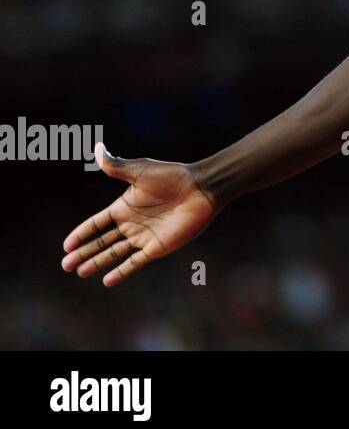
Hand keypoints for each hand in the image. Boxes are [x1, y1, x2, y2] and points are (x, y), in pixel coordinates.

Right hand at [61, 143, 218, 286]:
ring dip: (97, 262)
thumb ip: (117, 166)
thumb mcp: (140, 170)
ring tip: (80, 272)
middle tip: (65, 265)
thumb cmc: (173, 177)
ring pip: (114, 253)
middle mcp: (132, 223)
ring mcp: (144, 236)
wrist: (202, 189)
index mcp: (124, 206)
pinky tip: (107, 280)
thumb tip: (97, 148)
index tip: (66, 246)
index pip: (96, 224)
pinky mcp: (157, 247)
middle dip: (84, 253)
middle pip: (102, 242)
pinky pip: (135, 262)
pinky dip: (121, 271)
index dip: (82, 233)